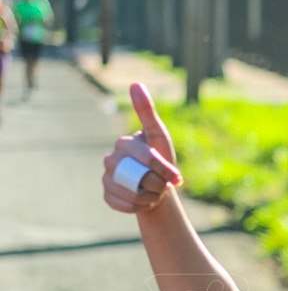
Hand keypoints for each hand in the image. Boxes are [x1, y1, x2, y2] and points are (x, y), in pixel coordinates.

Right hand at [102, 83, 181, 213]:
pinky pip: (123, 205)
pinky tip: (144, 201)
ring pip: (131, 194)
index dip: (164, 170)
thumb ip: (147, 113)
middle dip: (159, 185)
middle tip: (166, 185)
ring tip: (155, 193)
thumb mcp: (159, 135)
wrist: (156, 184)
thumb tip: (135, 83)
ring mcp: (106, 177)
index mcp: (123, 143)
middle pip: (140, 178)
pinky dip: (139, 207)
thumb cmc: (160, 156)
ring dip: (150, 197)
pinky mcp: (106, 195)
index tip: (176, 178)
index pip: (147, 158)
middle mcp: (110, 159)